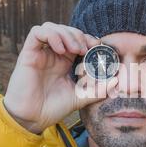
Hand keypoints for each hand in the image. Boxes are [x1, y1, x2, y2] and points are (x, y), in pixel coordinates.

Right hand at [3, 22, 117, 133]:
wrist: (33, 119)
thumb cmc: (53, 108)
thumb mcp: (81, 97)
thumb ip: (98, 90)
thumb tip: (117, 81)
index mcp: (64, 61)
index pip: (77, 39)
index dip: (88, 38)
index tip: (98, 46)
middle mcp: (52, 54)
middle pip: (66, 30)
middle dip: (79, 35)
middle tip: (86, 49)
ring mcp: (40, 53)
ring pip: (52, 27)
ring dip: (66, 34)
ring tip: (75, 49)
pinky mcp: (28, 54)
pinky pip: (36, 33)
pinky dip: (51, 35)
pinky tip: (60, 49)